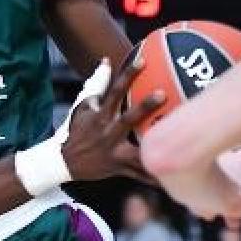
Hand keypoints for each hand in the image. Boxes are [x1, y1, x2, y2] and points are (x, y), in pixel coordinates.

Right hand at [61, 56, 164, 183]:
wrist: (64, 162)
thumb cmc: (78, 130)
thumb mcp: (82, 106)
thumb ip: (97, 83)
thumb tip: (107, 60)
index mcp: (100, 115)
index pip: (115, 90)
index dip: (128, 75)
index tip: (142, 60)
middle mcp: (107, 133)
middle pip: (128, 118)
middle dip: (145, 106)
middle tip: (163, 94)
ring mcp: (113, 152)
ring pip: (136, 151)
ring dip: (154, 149)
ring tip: (176, 147)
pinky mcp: (118, 168)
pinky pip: (138, 174)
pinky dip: (153, 178)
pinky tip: (171, 179)